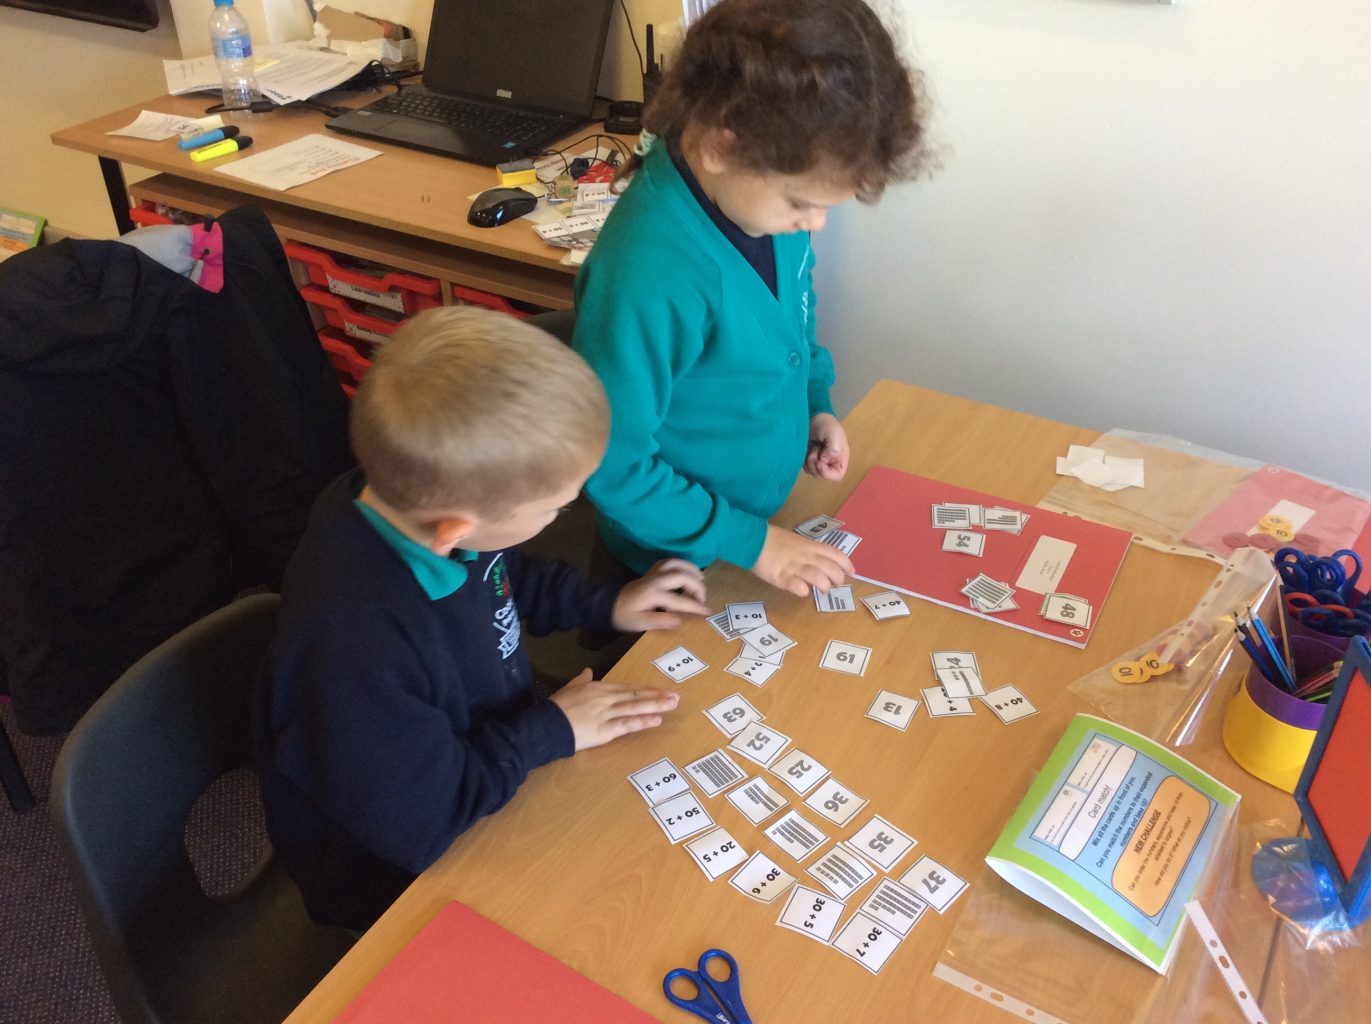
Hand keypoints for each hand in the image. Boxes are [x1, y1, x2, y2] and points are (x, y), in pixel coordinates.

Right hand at [550, 670, 679, 749]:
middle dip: (656, 696)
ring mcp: (606, 713)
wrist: (546, 724)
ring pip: (635, 707)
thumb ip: (581, 679)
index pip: (626, 688)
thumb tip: (588, 671)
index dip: (644, 690)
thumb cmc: (556, 707)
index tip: (659, 690)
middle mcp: (605, 698)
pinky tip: (656, 720)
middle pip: (635, 696)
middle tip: (675, 696)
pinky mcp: (605, 730)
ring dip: (655, 705)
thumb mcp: (569, 688)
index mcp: (598, 687)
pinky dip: (642, 722)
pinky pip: (627, 724)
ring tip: (672, 704)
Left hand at [612, 558, 710, 631]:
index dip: (695, 606)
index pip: (679, 600)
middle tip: (702, 598)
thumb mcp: (640, 623)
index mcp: (653, 594)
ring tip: (701, 579)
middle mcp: (655, 580)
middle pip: (681, 576)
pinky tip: (686, 572)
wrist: (608, 605)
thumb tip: (679, 620)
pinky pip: (669, 562)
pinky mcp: (651, 572)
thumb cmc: (625, 616)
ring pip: (675, 563)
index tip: (707, 611)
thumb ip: (660, 621)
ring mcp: (653, 574)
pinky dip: (681, 564)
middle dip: (696, 586)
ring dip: (691, 569)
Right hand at [751, 525, 852, 597]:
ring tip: (823, 590)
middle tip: (837, 584)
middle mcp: (806, 556)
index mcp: (810, 546)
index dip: (845, 564)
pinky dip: (802, 590)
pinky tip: (803, 592)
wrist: (754, 539)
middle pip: (829, 567)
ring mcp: (794, 566)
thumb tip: (820, 565)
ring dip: (824, 584)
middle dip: (838, 577)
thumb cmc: (775, 541)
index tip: (852, 572)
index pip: (834, 554)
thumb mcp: (797, 542)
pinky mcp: (781, 576)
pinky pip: (795, 585)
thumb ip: (809, 553)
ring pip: (816, 575)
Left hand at [804, 413, 849, 480]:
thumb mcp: (834, 434)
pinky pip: (804, 466)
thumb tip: (824, 460)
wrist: (814, 416)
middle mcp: (830, 463)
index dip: (827, 473)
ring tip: (813, 446)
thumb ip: (833, 449)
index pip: (837, 476)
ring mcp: (819, 461)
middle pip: (821, 475)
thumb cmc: (827, 424)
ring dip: (808, 461)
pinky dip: (803, 459)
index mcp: (840, 459)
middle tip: (816, 449)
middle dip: (815, 464)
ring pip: (811, 471)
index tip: (820, 461)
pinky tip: (807, 448)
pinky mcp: (809, 459)